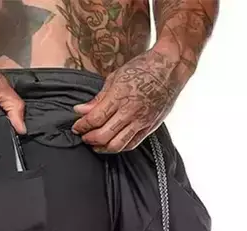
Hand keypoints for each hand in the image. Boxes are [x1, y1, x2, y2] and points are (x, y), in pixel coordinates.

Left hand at [71, 48, 185, 152]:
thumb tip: (80, 110)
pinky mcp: (150, 127)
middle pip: (104, 135)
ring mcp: (141, 121)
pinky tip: (111, 144)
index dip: (82, 126)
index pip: (95, 119)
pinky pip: (132, 144)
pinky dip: (118, 147)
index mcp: (120, 96)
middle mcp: (131, 111)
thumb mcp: (115, 77)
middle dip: (89, 138)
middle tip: (83, 136)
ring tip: (95, 144)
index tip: (76, 127)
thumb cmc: (142, 68)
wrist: (171, 67)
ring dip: (102, 147)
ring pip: (117, 145)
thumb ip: (98, 98)